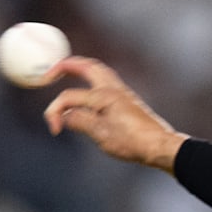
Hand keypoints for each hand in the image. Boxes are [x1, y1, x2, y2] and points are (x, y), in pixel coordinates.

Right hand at [43, 57, 188, 172]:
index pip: (69, 97)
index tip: (54, 128)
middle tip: (50, 71)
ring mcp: (122, 92)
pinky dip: (92, 78)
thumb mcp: (100, 135)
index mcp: (103, 95)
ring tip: (67, 72)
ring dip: (80, 68)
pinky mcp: (128, 100)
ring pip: (98, 70)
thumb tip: (64, 116)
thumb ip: (79, 121)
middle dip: (65, 66)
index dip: (55, 112)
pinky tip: (88, 87)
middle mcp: (113, 89)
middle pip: (86, 66)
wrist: (160, 146)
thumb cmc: (134, 142)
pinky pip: (106, 80)